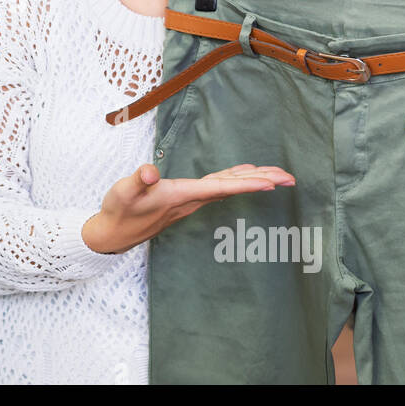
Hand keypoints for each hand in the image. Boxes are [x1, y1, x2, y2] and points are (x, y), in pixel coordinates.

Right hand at [82, 163, 294, 254]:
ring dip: (253, 180)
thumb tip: (150, 172)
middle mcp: (191, 201)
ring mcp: (190, 201)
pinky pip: (218, 187)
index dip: (246, 184)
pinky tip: (242, 173)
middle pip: (232, 189)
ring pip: (228, 188)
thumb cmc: (119, 211)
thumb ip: (138, 180)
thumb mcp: (123, 192)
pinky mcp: (185, 199)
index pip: (220, 189)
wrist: (113, 234)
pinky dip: (234, 179)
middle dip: (262, 182)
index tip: (272, 183)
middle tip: (291, 178)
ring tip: (277, 174)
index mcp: (181, 196)